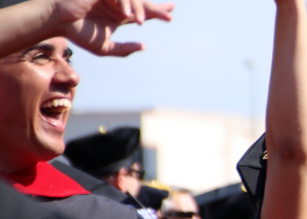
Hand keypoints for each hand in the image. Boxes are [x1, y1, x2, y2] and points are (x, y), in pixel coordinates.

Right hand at [52, 0, 173, 55]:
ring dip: (139, 9)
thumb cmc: (78, 33)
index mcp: (119, 17)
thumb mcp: (105, 47)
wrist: (59, 21)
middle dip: (156, 9)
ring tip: (139, 22)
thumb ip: (124, 49)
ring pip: (134, 0)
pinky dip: (126, 2)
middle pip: (143, 5)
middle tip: (169, 15)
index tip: (170, 16)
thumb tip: (144, 47)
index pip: (142, 13)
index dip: (157, 13)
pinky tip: (125, 13)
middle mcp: (118, 6)